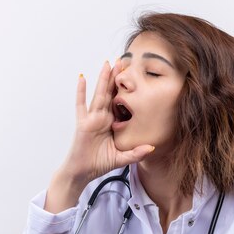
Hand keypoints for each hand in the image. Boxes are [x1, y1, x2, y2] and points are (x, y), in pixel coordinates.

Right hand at [64, 59, 153, 183]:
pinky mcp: (83, 123)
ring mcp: (91, 118)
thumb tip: (152, 147)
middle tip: (123, 61)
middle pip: (110, 93)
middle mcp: (102, 117)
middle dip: (116, 78)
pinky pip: (81, 105)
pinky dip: (81, 91)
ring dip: (103, 79)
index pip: (120, 102)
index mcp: (112, 122)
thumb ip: (136, 153)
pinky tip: (82, 78)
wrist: (83, 172)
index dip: (127, 90)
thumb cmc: (99, 164)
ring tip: (108, 63)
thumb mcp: (122, 158)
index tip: (135, 76)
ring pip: (99, 94)